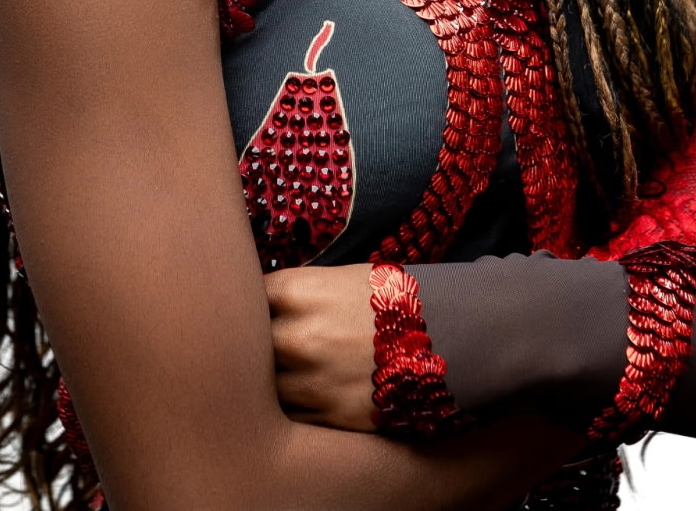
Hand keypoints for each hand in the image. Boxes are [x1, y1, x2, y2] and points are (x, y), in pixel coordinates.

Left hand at [265, 262, 377, 431]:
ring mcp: (310, 381)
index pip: (250, 299)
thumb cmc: (390, 298)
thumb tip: (263, 307)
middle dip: (259, 344)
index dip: (254, 306)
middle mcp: (297, 336)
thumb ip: (296, 295)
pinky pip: (289, 415)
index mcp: (299, 292)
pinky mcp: (326, 417)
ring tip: (295, 368)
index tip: (262, 312)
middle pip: (249, 346)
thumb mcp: (339, 278)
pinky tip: (310, 391)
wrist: (446, 336)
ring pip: (264, 386)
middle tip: (276, 342)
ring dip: (272, 379)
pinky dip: (292, 407)